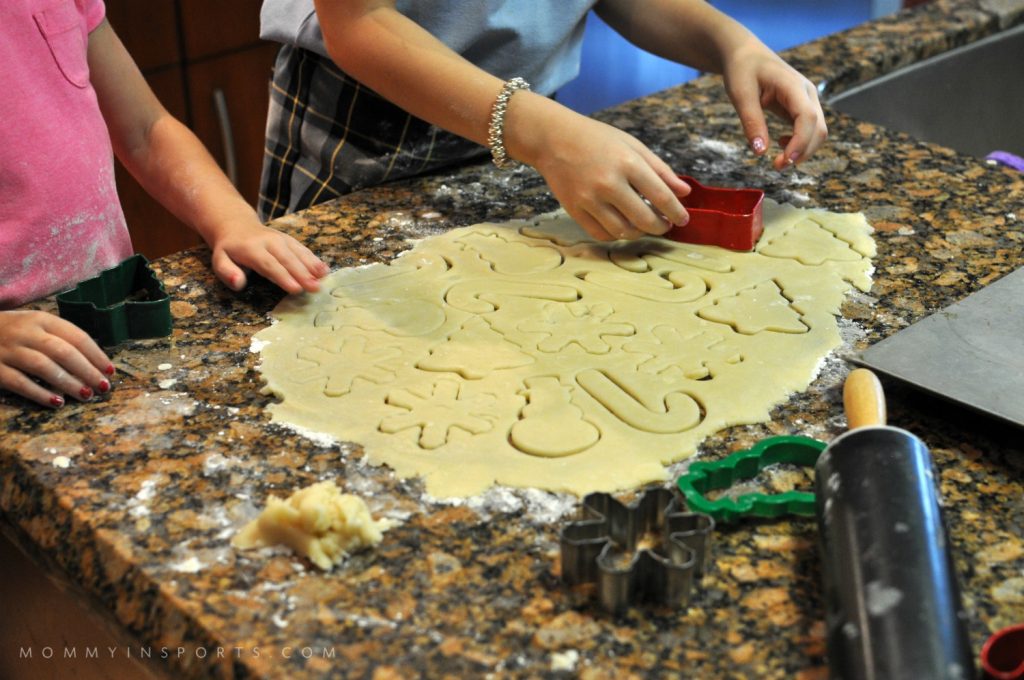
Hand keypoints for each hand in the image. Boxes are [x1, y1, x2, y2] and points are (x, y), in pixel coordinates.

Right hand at [0, 311, 114, 407]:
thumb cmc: (12, 332)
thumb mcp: (35, 326)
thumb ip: (60, 338)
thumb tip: (95, 362)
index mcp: (41, 319)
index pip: (76, 336)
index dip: (96, 355)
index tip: (110, 371)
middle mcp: (25, 332)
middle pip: (63, 351)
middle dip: (87, 371)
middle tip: (103, 387)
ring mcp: (7, 349)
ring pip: (43, 366)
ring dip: (68, 382)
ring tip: (85, 395)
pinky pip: (19, 382)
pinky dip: (39, 393)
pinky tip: (56, 402)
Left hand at [207, 220, 328, 293]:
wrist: (236, 225)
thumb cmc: (229, 250)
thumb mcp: (219, 260)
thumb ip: (227, 272)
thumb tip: (238, 283)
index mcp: (251, 249)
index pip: (269, 264)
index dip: (283, 277)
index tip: (295, 289)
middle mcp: (269, 241)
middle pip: (287, 259)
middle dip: (302, 274)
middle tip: (315, 288)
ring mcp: (281, 239)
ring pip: (298, 252)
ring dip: (312, 266)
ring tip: (324, 278)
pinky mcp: (289, 240)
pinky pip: (302, 249)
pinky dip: (314, 259)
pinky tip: (324, 269)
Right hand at [508, 96, 690, 241]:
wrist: (553, 139)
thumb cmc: (597, 139)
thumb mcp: (633, 145)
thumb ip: (660, 170)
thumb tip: (684, 193)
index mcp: (627, 163)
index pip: (660, 196)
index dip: (676, 212)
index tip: (683, 219)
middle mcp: (608, 183)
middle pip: (644, 219)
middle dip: (660, 226)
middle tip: (665, 225)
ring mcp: (589, 199)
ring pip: (623, 231)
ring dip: (639, 232)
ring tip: (644, 224)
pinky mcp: (574, 210)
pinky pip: (601, 234)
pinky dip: (616, 235)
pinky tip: (622, 226)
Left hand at [721, 45, 826, 168]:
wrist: (745, 54)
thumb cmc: (742, 69)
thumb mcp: (740, 95)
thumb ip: (752, 122)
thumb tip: (760, 152)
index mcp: (793, 86)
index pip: (807, 117)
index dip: (800, 142)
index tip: (784, 161)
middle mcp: (807, 93)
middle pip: (818, 128)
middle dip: (802, 152)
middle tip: (777, 166)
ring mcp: (807, 100)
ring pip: (818, 131)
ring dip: (803, 150)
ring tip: (778, 160)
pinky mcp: (802, 107)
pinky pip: (809, 129)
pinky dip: (800, 142)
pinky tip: (782, 143)